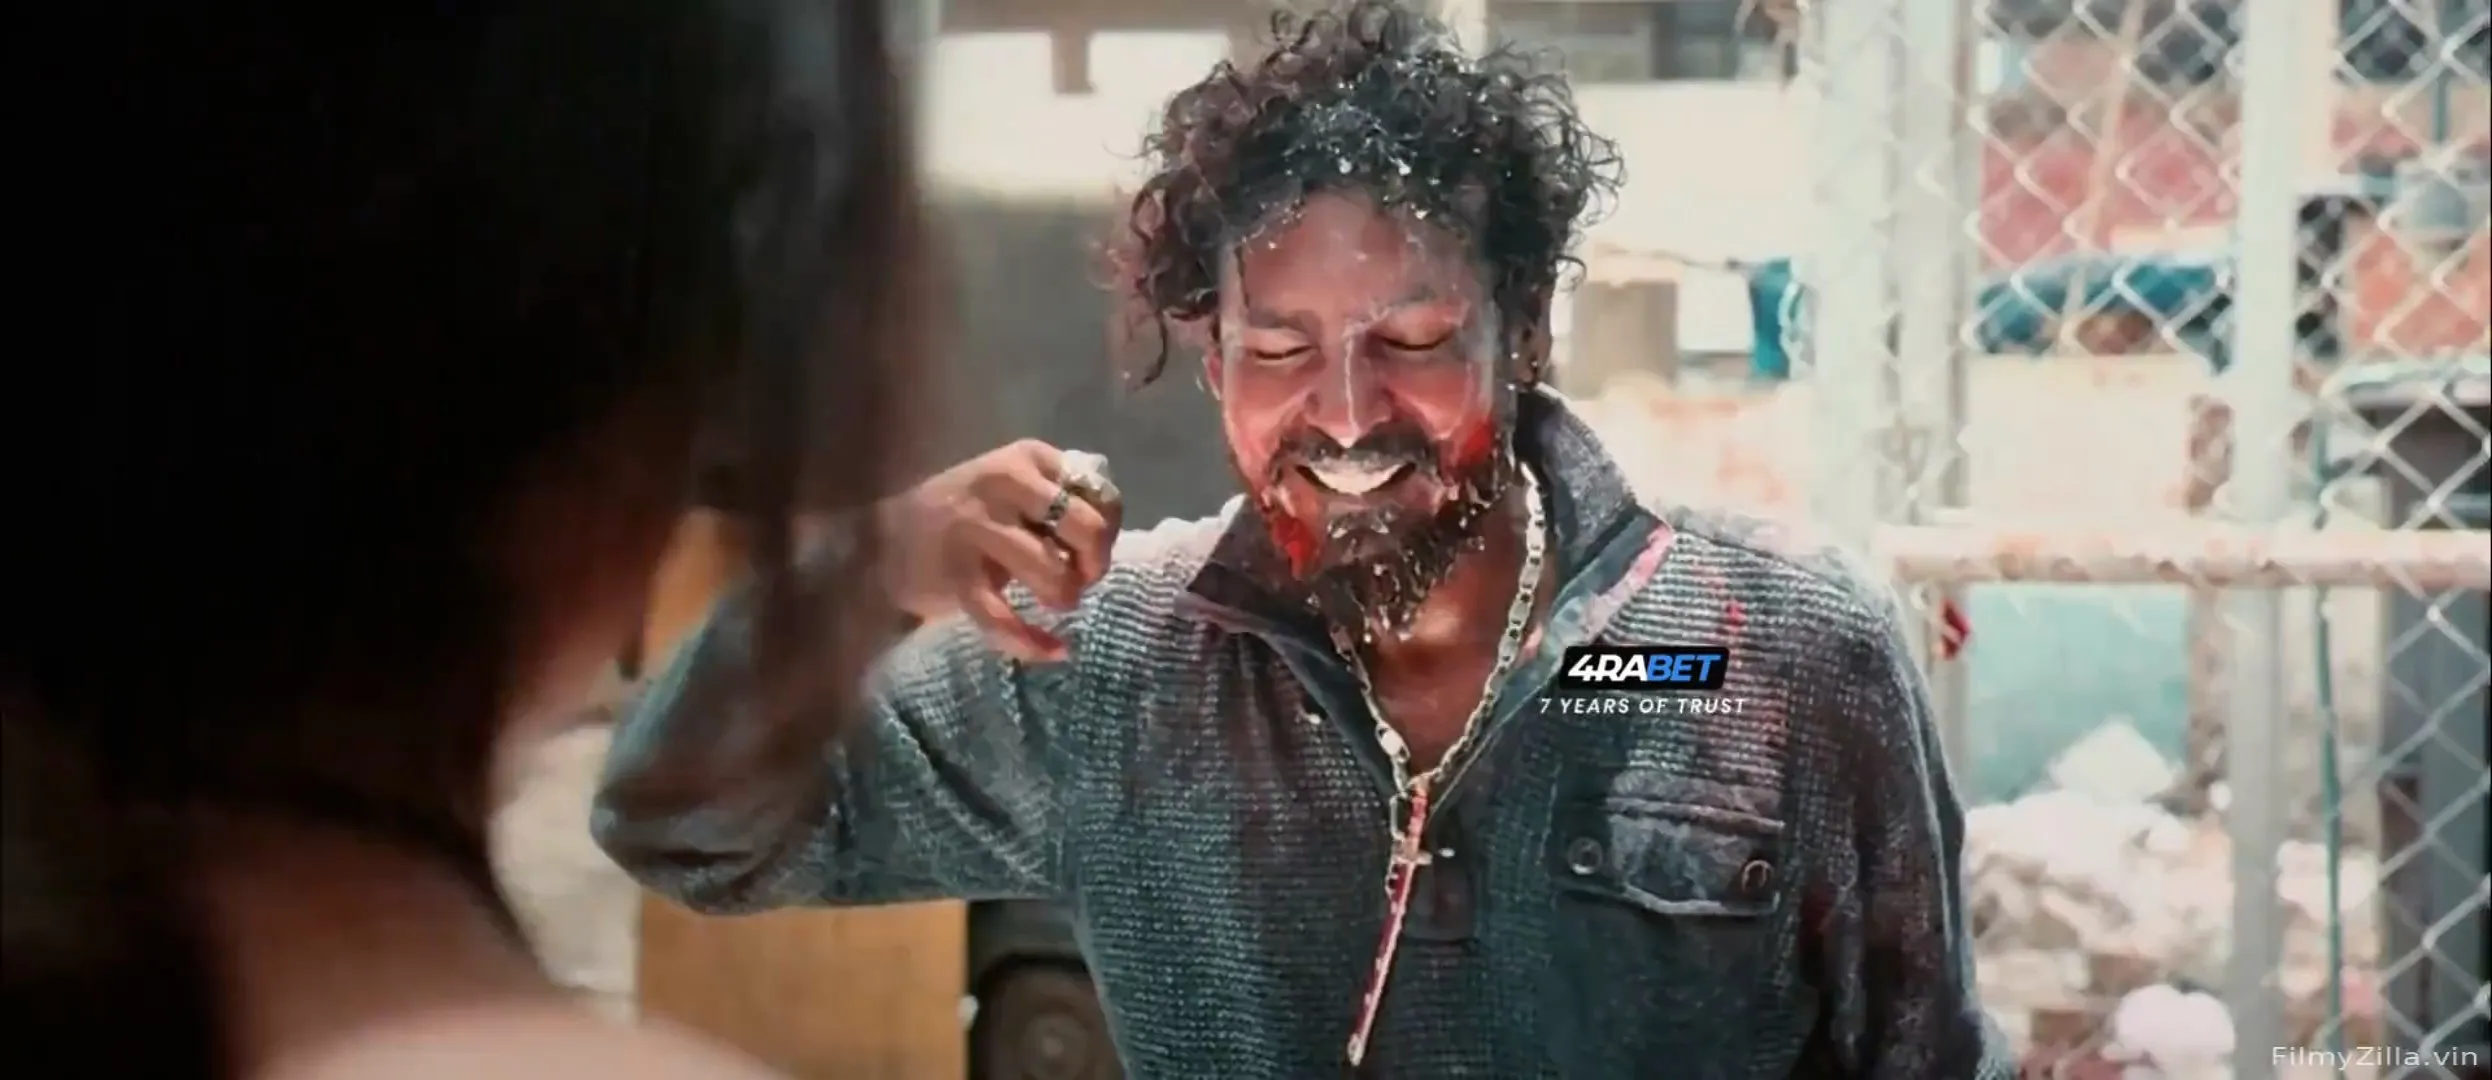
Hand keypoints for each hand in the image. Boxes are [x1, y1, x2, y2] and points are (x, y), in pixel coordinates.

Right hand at [875, 440, 1121, 661]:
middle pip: (1086, 530)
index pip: (1100, 494)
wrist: (882, 538)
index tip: (1088, 550)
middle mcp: (1004, 484)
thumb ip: (1060, 497)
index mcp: (1027, 458)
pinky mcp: (956, 575)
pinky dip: (1034, 643)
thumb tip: (1108, 531)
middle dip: (1094, 564)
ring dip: (1064, 598)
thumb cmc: (965, 513)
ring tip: (1055, 600)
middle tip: (1080, 578)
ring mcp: (977, 528)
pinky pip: (1006, 619)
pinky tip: (1055, 651)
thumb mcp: (1013, 486)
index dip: (1108, 531)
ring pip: (1054, 575)